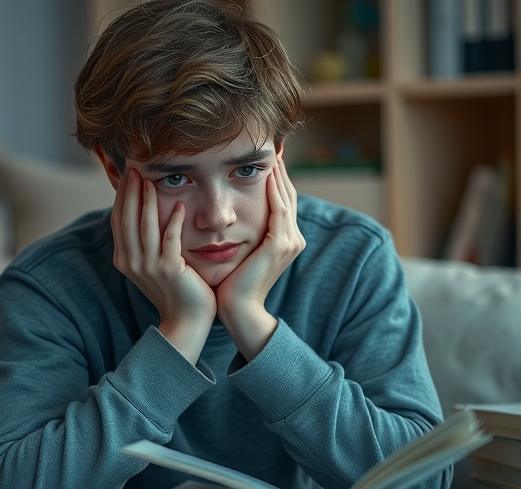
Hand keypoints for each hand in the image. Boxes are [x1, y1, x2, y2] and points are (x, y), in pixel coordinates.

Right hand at [111, 169, 215, 363]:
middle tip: (136, 167)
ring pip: (145, 226)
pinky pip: (170, 239)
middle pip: (127, 218)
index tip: (128, 174)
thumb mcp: (152, 264)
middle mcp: (131, 262)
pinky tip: (178, 205)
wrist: (187, 321)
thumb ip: (146, 240)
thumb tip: (143, 212)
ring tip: (151, 180)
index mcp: (124, 259)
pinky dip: (173, 221)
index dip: (122, 196)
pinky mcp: (169, 270)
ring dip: (148, 200)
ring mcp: (149, 267)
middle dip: (131, 191)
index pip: (119, 220)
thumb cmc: (174, 289)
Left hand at [216, 158, 305, 359]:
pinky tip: (265, 173)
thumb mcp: (241, 254)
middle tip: (274, 145)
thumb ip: (242, 234)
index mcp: (285, 241)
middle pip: (288, 194)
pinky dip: (273, 189)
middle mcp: (293, 239)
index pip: (282, 201)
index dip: (277, 178)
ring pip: (285, 197)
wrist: (238, 311)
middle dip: (281, 170)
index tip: (267, 157)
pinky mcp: (279, 245)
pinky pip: (278, 208)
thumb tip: (227, 216)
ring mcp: (289, 242)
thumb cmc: (232, 286)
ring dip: (278, 173)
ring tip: (271, 151)